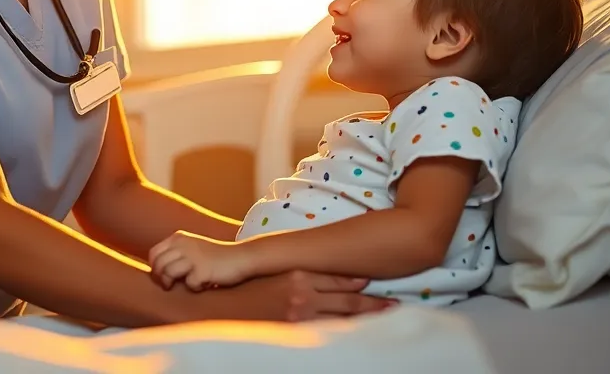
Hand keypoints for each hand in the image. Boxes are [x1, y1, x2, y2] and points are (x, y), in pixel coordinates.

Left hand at [149, 231, 253, 290]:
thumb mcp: (192, 248)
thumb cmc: (215, 257)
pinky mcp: (202, 270)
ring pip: (168, 273)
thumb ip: (175, 254)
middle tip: (170, 285)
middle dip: (161, 278)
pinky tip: (205, 283)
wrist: (241, 257)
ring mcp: (193, 256)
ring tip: (188, 283)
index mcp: (179, 237)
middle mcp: (184, 244)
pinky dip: (196, 288)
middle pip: (158, 264)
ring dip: (175, 283)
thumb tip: (155, 271)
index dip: (155, 268)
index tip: (162, 276)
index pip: (154, 253)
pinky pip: (189, 284)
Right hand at [196, 270, 395, 321]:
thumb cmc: (239, 289)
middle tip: (396, 306)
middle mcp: (303, 294)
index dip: (358, 280)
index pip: (337, 277)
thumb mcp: (266, 271)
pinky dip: (344, 336)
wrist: (213, 309)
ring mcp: (300, 317)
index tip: (374, 278)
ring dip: (365, 321)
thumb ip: (290, 270)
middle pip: (347, 301)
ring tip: (386, 322)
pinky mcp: (293, 335)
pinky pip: (326, 336)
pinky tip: (357, 340)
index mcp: (297, 274)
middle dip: (373, 304)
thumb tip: (310, 270)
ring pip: (342, 321)